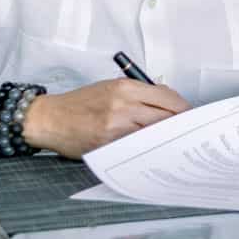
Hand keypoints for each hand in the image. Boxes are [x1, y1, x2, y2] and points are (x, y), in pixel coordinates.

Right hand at [26, 78, 190, 157]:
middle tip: (185, 134)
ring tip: (169, 143)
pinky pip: (136, 147)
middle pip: (167, 117)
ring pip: (154, 133)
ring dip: (164, 139)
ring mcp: (116, 126)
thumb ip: (141, 94)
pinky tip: (149, 150)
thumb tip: (170, 104)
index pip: (169, 98)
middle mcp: (123, 105)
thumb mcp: (111, 88)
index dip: (183, 110)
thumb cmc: (81, 104)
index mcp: (126, 87)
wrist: (49, 119)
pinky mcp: (108, 144)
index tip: (189, 117)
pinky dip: (145, 148)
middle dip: (178, 126)